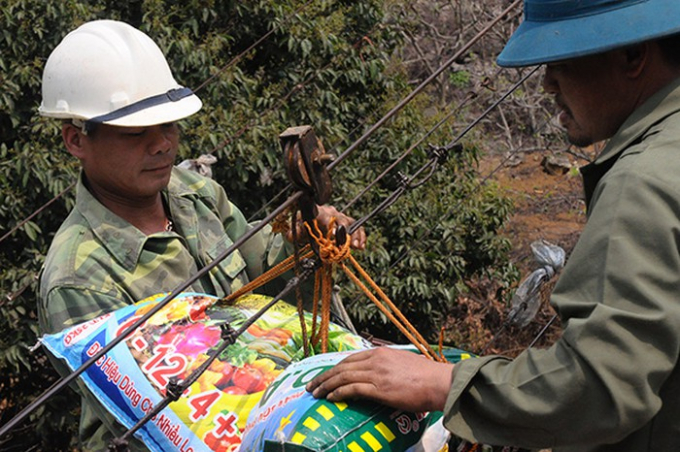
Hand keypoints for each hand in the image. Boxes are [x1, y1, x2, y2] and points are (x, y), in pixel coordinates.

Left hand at [286, 205, 366, 249]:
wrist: (309, 222)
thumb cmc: (303, 225)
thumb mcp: (295, 230)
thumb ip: (293, 233)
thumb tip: (291, 235)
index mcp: (319, 213)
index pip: (327, 216)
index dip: (331, 225)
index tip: (333, 235)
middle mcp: (332, 213)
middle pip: (342, 219)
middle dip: (347, 232)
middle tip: (350, 244)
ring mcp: (341, 218)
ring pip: (352, 223)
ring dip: (356, 235)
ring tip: (358, 247)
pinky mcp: (347, 225)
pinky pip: (357, 228)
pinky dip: (360, 236)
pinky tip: (361, 246)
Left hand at [306, 347, 453, 411]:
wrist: (439, 383)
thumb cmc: (426, 376)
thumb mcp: (402, 363)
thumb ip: (387, 365)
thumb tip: (378, 374)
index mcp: (380, 353)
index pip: (350, 359)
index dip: (334, 368)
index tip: (325, 375)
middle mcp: (376, 360)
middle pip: (342, 367)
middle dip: (324, 376)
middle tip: (312, 385)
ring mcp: (377, 374)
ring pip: (343, 377)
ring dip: (326, 385)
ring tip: (316, 393)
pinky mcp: (379, 388)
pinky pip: (352, 389)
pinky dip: (339, 393)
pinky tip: (330, 398)